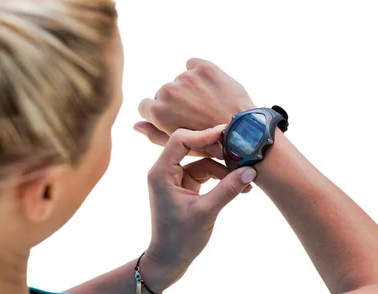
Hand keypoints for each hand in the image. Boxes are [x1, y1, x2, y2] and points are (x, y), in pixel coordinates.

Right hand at [135, 58, 255, 156]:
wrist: (242, 132)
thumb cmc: (210, 144)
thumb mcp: (179, 144)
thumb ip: (154, 134)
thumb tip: (136, 125)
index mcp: (157, 111)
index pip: (145, 105)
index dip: (160, 113)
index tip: (175, 117)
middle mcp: (167, 91)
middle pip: (164, 93)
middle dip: (176, 101)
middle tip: (196, 114)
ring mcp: (185, 78)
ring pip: (180, 81)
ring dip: (189, 89)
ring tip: (208, 104)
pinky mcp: (203, 67)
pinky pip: (193, 65)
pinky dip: (199, 74)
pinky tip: (211, 89)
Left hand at [144, 125, 256, 283]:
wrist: (169, 259)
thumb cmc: (180, 239)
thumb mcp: (207, 212)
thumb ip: (228, 189)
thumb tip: (251, 171)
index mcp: (161, 173)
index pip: (180, 140)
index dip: (204, 135)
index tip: (227, 134)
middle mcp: (165, 171)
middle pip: (191, 146)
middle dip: (217, 150)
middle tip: (241, 152)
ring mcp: (175, 178)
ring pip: (202, 161)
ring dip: (224, 168)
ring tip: (246, 178)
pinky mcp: (185, 187)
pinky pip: (205, 173)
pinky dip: (221, 178)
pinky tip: (240, 186)